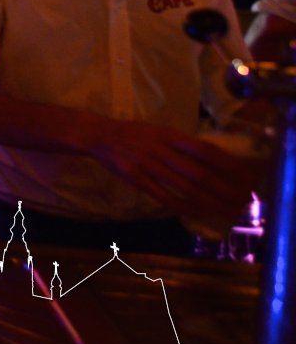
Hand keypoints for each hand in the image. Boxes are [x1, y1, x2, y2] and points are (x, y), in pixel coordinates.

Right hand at [91, 119, 256, 223]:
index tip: (244, 175)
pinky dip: (182, 206)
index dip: (226, 163)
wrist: (100, 135)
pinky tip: (196, 213)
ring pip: (183, 187)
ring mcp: (147, 165)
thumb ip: (181, 143)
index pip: (204, 150)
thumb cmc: (134, 133)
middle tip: (239, 200)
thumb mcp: (160, 130)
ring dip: (207, 201)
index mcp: (169, 135)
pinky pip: (163, 196)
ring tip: (225, 210)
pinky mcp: (135, 178)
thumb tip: (212, 157)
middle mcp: (160, 149)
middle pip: (198, 173)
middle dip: (222, 188)